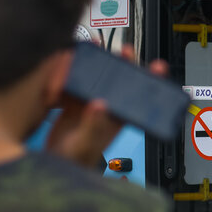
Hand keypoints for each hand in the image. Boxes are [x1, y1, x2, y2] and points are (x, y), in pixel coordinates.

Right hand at [47, 45, 169, 170]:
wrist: (52, 163)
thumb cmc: (75, 161)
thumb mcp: (85, 145)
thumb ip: (92, 126)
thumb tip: (100, 105)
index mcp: (117, 120)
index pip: (139, 99)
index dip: (151, 82)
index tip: (158, 67)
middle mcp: (107, 109)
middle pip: (120, 84)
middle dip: (124, 65)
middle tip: (126, 50)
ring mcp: (90, 104)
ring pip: (98, 80)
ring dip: (97, 65)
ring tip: (96, 48)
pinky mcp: (74, 102)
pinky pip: (76, 82)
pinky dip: (73, 72)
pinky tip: (72, 61)